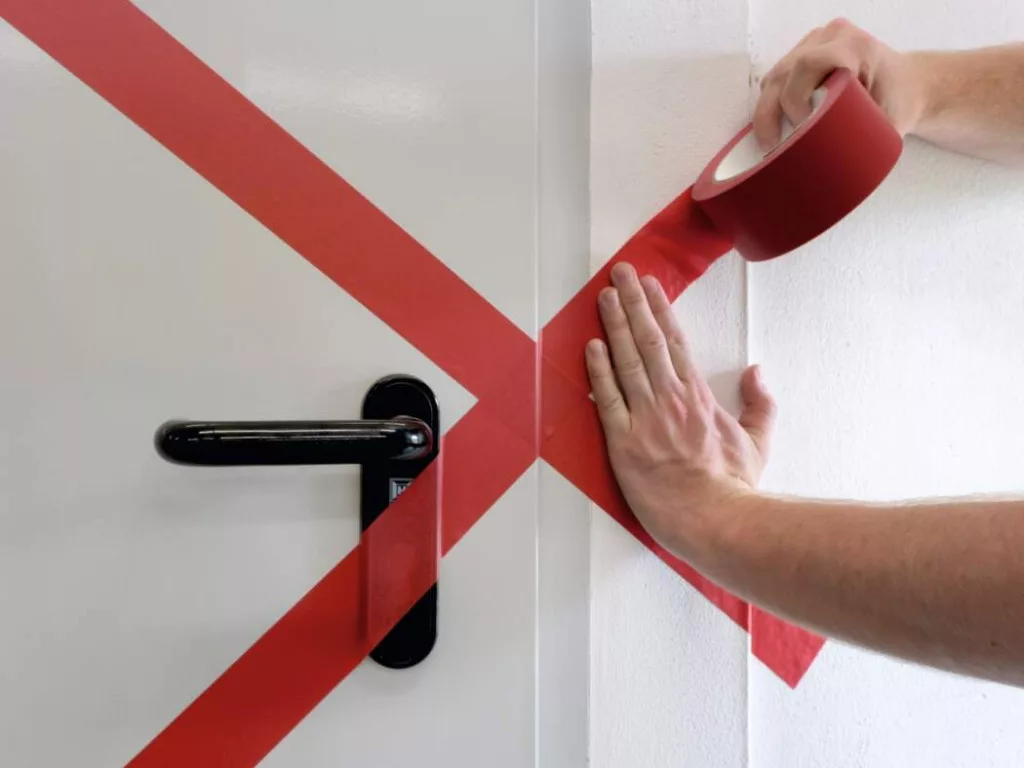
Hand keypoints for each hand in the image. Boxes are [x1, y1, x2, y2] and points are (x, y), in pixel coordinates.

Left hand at [585, 263, 775, 560]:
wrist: (714, 520)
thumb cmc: (733, 487)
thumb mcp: (758, 441)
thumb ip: (760, 403)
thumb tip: (757, 372)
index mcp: (699, 397)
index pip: (676, 341)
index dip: (660, 309)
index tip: (649, 285)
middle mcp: (671, 399)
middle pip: (649, 340)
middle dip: (633, 302)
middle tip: (620, 273)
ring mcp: (646, 419)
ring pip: (626, 361)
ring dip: (614, 325)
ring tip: (604, 296)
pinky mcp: (624, 442)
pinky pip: (608, 399)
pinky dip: (598, 371)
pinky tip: (591, 346)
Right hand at [753, 18, 925, 149]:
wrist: (907, 85)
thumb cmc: (898, 104)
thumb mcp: (884, 123)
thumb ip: (856, 140)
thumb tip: (824, 172)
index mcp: (856, 48)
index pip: (808, 65)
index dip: (796, 99)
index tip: (802, 127)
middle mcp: (832, 38)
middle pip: (783, 73)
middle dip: (774, 112)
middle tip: (780, 144)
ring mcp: (815, 42)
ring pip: (774, 77)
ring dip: (768, 109)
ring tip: (775, 139)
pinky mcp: (804, 52)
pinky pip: (777, 79)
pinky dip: (772, 103)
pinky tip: (777, 123)